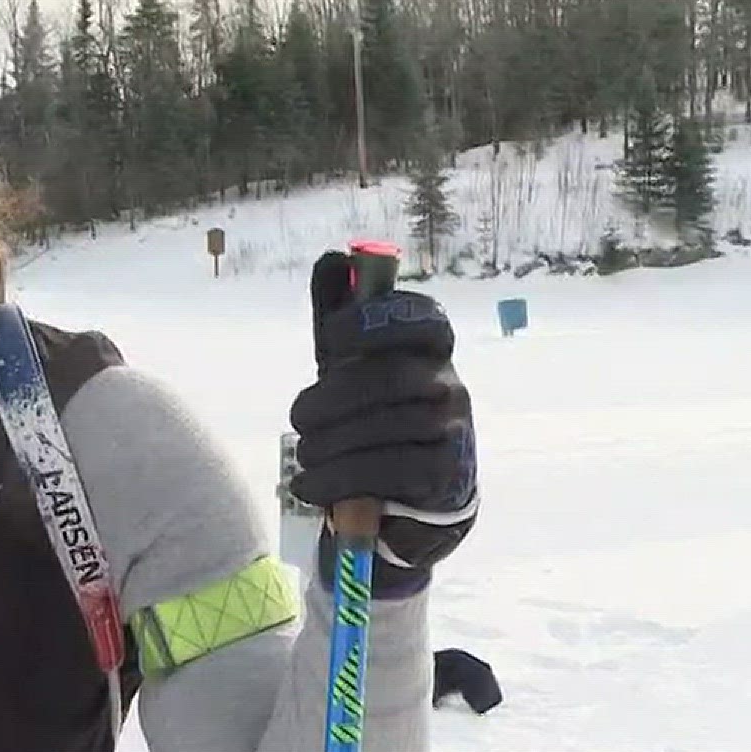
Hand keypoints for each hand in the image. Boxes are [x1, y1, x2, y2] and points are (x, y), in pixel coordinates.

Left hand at [288, 250, 477, 592]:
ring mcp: (451, 430)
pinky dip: (339, 478)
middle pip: (391, 378)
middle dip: (334, 398)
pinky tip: (309, 484)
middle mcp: (450, 383)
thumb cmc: (372, 412)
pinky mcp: (444, 474)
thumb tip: (334, 258)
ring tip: (304, 453)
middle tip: (298, 417)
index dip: (373, 322)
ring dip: (331, 443)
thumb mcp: (352, 363)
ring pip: (386, 427)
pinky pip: (388, 470)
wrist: (410, 493)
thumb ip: (340, 312)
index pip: (422, 318)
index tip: (330, 337)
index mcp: (432, 347)